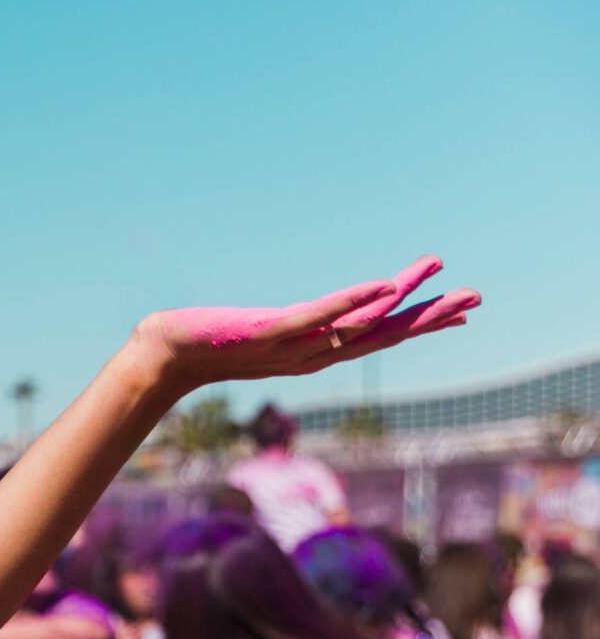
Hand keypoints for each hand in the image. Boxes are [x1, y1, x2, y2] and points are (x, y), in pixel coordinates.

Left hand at [133, 255, 477, 393]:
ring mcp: (291, 346)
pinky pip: (317, 316)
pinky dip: (351, 302)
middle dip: (429, 318)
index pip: (376, 338)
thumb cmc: (206, 343)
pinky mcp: (267, 332)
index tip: (458, 313)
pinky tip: (383, 285)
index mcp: (311, 353)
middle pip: (382, 336)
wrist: (162, 356)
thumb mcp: (257, 334)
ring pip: (359, 324)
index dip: (418, 326)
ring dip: (404, 303)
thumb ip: (288, 328)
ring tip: (441, 281)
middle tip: (475, 299)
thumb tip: (307, 319)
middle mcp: (310, 354)